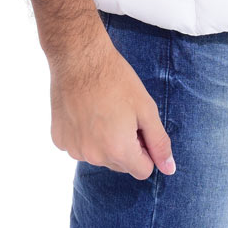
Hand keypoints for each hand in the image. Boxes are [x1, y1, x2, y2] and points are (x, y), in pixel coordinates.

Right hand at [49, 31, 176, 179]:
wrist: (79, 57)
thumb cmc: (116, 79)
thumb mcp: (146, 108)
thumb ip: (159, 142)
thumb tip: (169, 169)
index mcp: (119, 151)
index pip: (143, 170)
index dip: (145, 148)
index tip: (139, 126)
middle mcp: (94, 157)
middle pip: (120, 164)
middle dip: (125, 145)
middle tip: (121, 114)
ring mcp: (73, 149)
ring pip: (98, 156)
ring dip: (104, 140)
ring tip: (102, 109)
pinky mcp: (59, 139)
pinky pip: (79, 146)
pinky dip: (84, 134)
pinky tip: (84, 110)